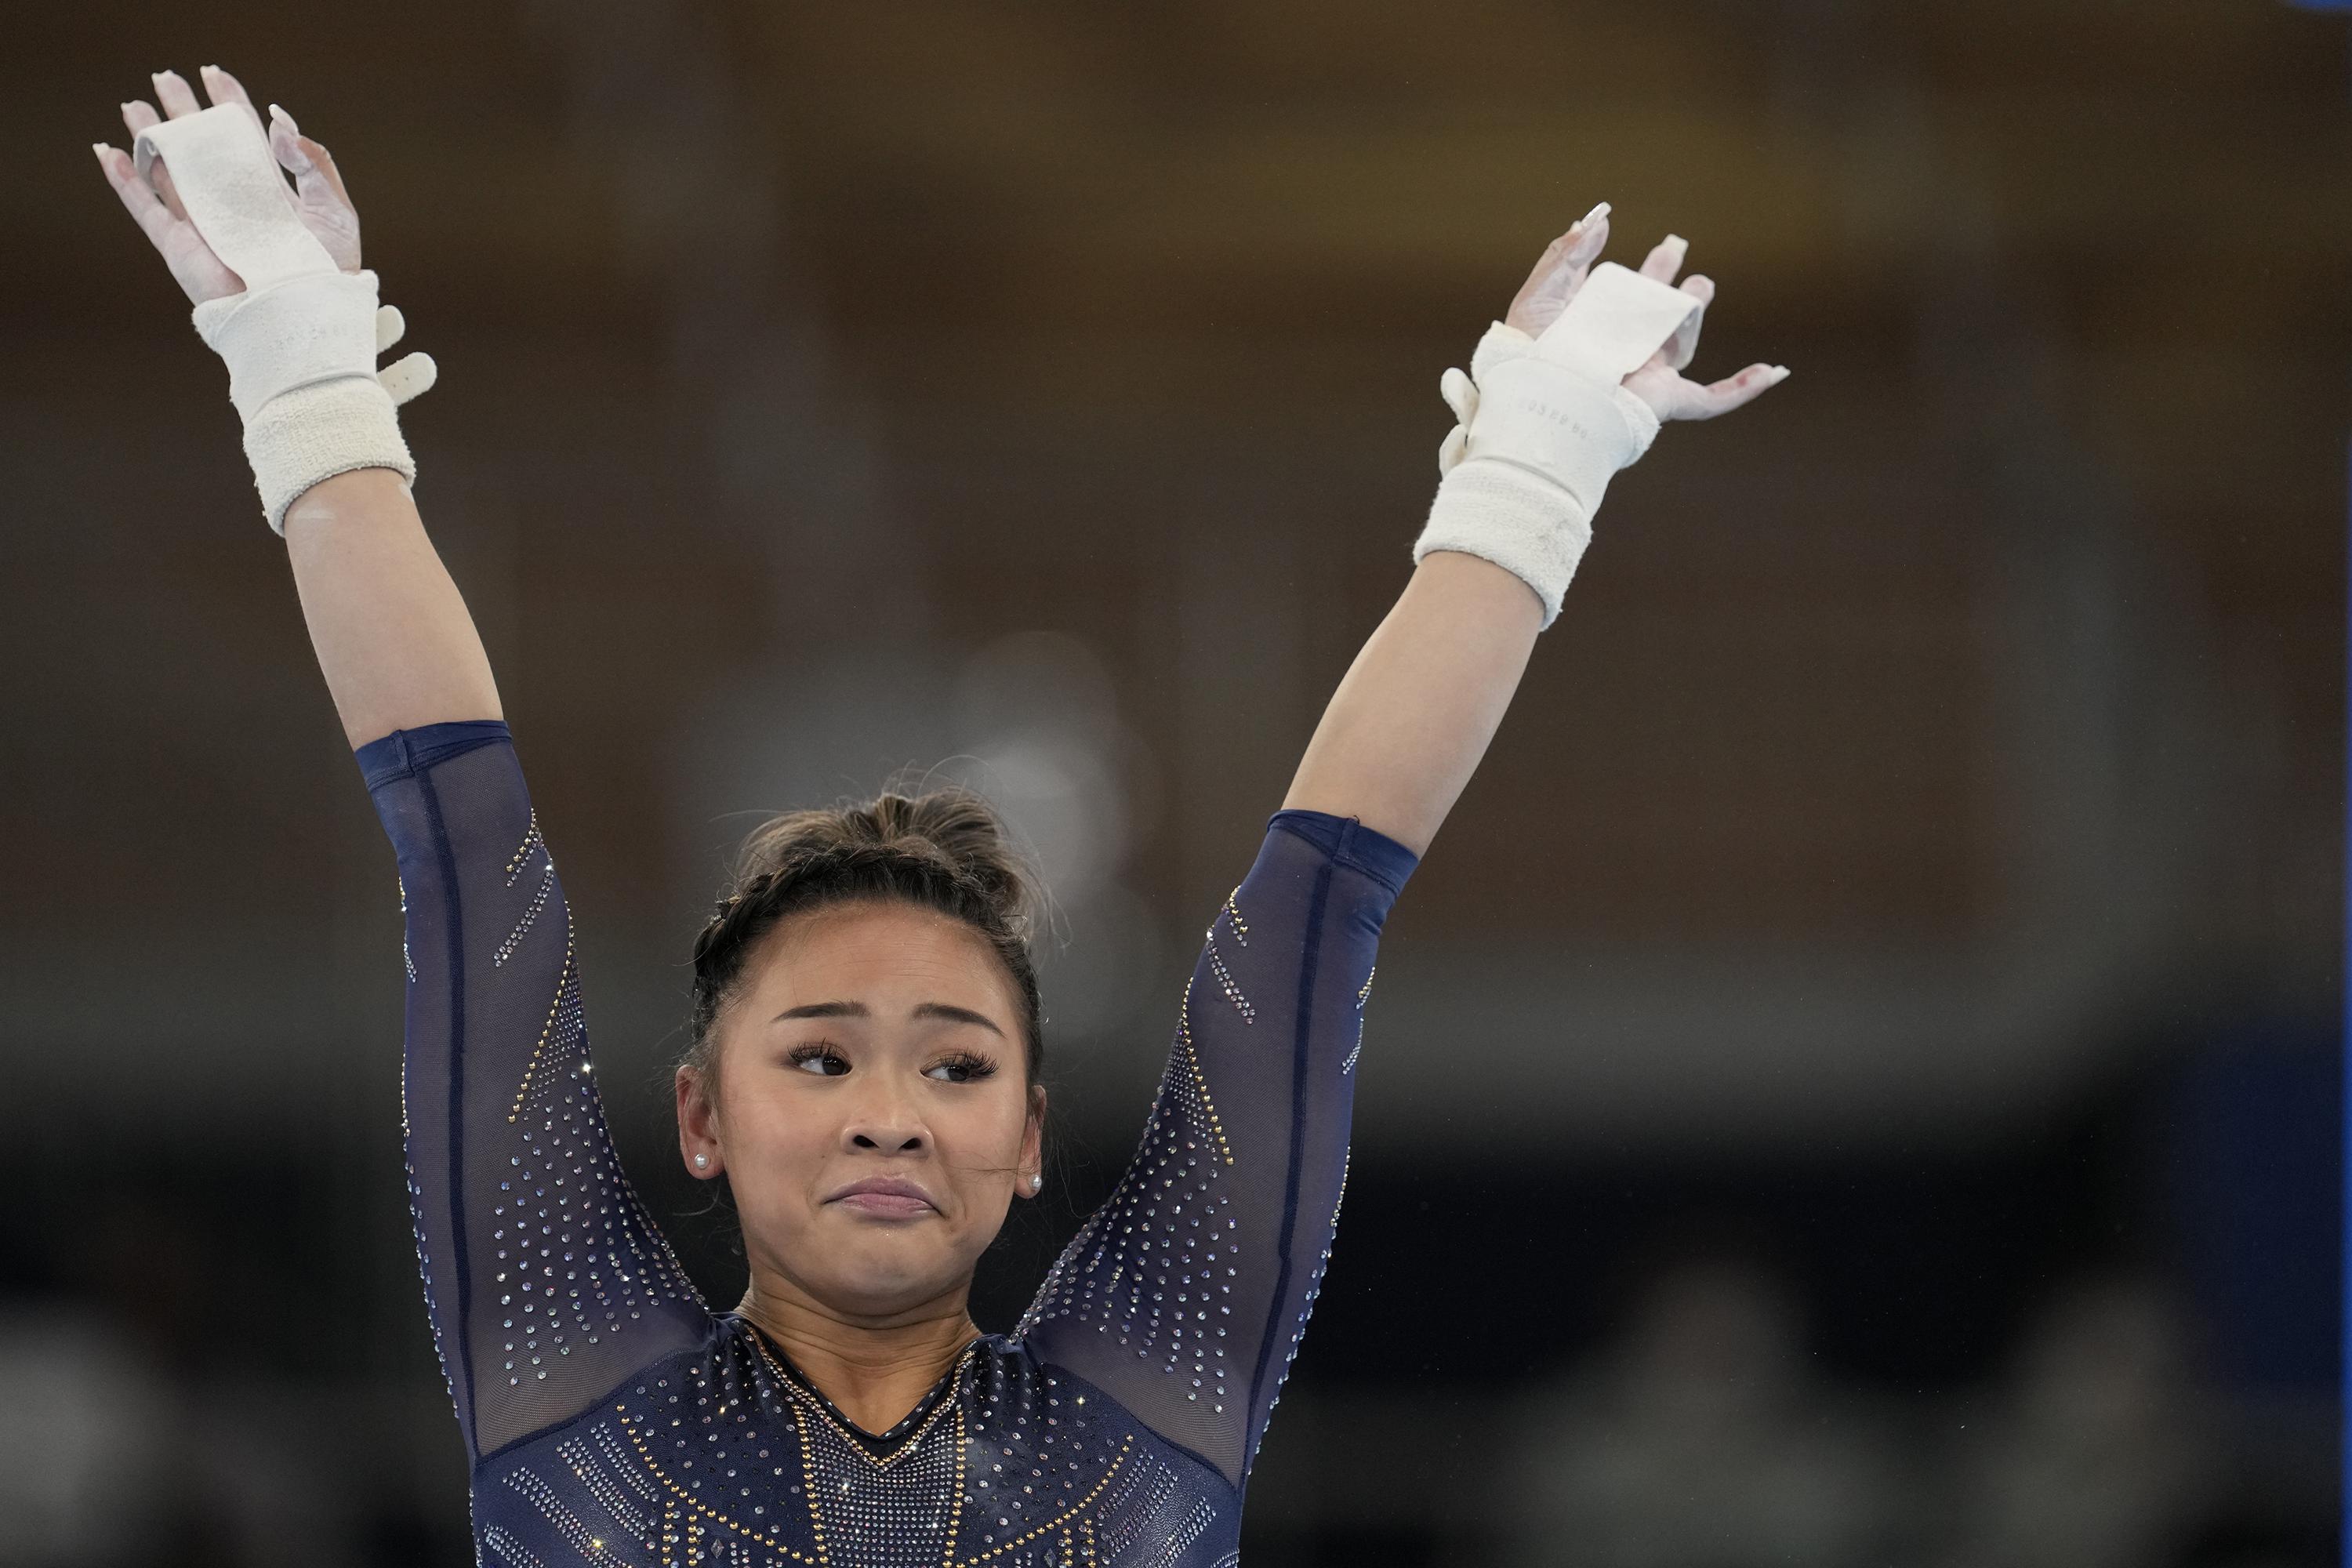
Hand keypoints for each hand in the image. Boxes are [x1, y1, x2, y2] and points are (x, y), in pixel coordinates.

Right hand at [93, 65, 360, 304]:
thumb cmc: (330, 268)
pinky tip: (110, 155)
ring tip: (132, 107)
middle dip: (184, 112)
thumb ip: (311, 162)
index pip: (246, 137)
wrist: (307, 314)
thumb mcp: (334, 208)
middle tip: (165, 79)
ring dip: (149, 138)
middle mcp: (235, 203)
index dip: (229, 104)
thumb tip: (279, 120)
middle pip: (202, 148)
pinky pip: (146, 210)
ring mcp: (206, 224)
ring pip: (168, 172)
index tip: (214, 75)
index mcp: (272, 190)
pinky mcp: (182, 248)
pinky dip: (126, 183)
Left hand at [1503, 203, 1787, 420]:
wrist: (1541, 398)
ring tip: (1700, 283)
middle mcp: (1622, 351)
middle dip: (1663, 279)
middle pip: (1652, 313)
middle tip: (1672, 246)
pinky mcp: (1664, 398)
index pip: (1615, 295)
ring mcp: (1648, 375)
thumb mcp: (1542, 293)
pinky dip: (1742, 389)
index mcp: (1592, 328)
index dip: (1625, 268)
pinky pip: (1711, 400)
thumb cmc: (1530, 354)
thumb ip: (1569, 253)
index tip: (1624, 236)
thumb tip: (1598, 218)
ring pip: (1680, 341)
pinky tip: (1771, 373)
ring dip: (1692, 311)